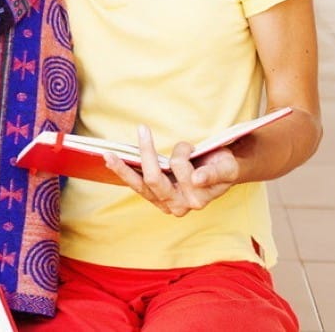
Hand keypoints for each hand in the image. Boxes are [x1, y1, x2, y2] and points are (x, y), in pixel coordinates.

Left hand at [104, 125, 237, 216]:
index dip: (181, 156)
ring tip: (108, 154)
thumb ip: (213, 174)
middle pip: (154, 178)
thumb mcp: (225, 168)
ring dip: (123, 168)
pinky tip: (110, 161)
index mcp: (196, 200)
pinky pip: (135, 185)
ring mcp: (163, 202)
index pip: (180, 173)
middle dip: (147, 153)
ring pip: (139, 184)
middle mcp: (178, 206)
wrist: (221, 172)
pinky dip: (123, 172)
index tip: (187, 146)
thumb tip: (198, 179)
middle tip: (142, 129)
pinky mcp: (153, 196)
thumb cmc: (223, 166)